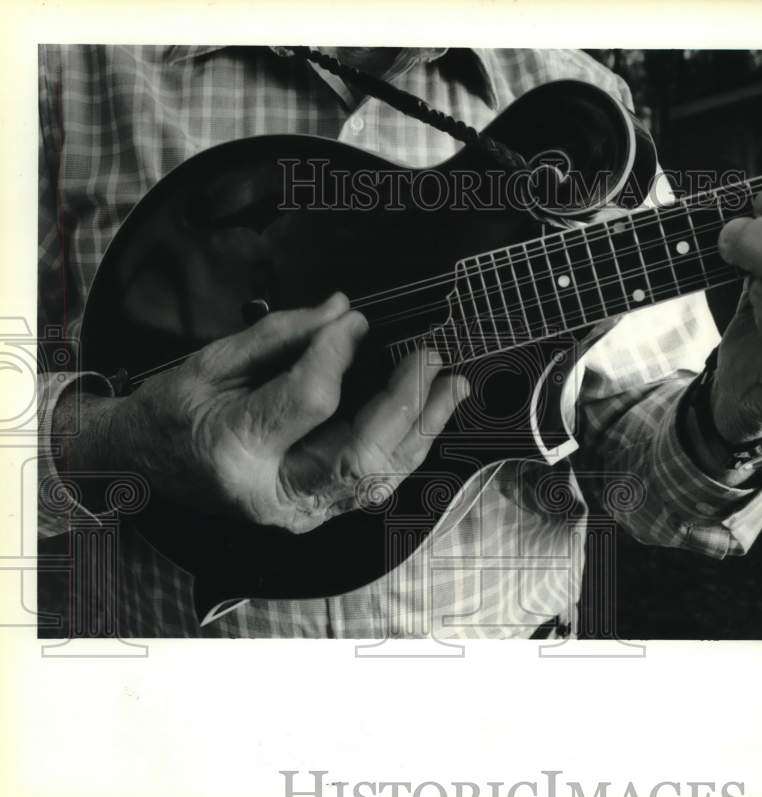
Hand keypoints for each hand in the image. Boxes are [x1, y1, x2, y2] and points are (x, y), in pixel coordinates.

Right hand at [55, 293, 468, 532]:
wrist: (144, 465)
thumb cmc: (171, 412)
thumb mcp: (212, 362)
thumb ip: (281, 336)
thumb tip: (342, 311)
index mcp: (233, 451)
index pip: (308, 401)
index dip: (337, 355)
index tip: (355, 321)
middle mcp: (272, 494)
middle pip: (360, 456)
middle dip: (404, 404)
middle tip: (428, 359)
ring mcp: (298, 512)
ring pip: (379, 478)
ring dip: (422, 430)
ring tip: (451, 388)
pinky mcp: (316, 513)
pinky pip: (373, 484)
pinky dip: (406, 449)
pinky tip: (428, 417)